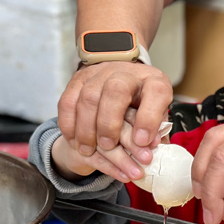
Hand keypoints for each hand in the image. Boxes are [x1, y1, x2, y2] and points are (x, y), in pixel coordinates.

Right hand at [57, 61, 172, 181]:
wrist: (121, 86)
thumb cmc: (141, 109)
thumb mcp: (156, 121)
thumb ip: (154, 133)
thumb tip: (150, 147)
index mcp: (153, 82)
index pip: (155, 92)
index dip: (149, 118)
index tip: (142, 141)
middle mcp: (126, 73)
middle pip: (115, 90)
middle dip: (109, 123)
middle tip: (108, 146)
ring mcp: (100, 74)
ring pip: (88, 97)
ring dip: (86, 128)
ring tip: (88, 150)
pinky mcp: (79, 79)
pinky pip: (68, 101)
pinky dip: (69, 125)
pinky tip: (74, 141)